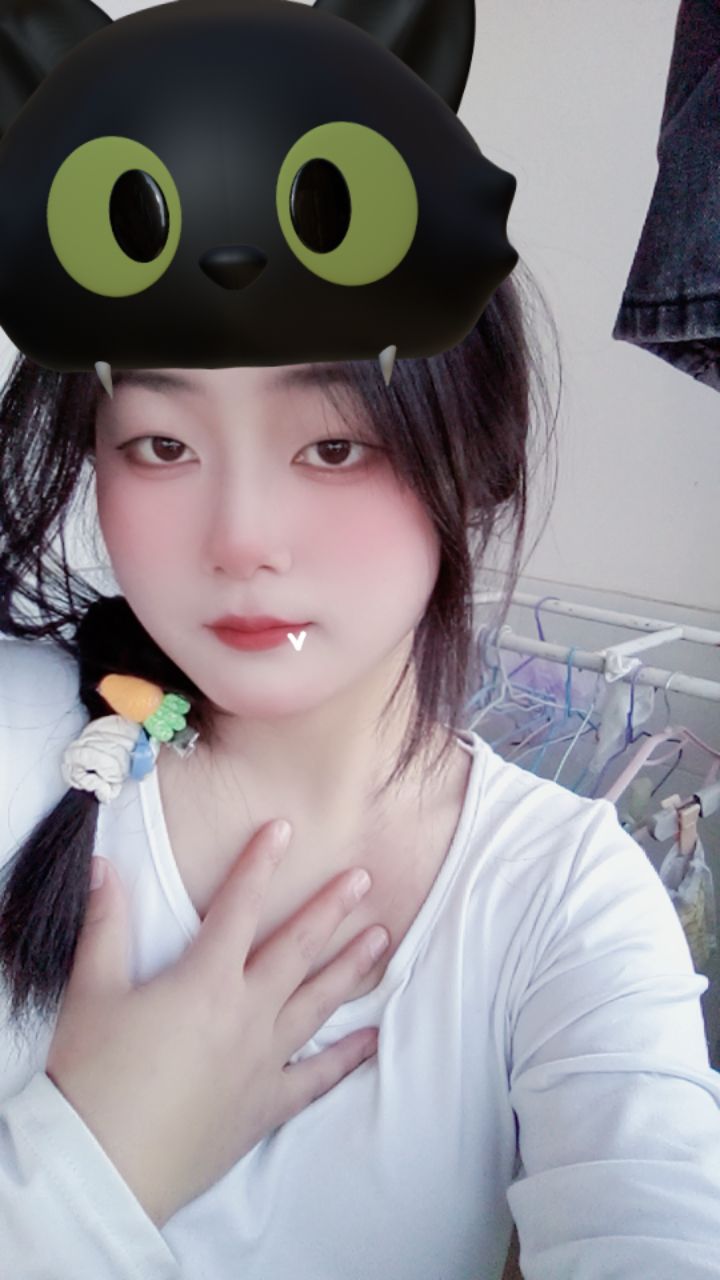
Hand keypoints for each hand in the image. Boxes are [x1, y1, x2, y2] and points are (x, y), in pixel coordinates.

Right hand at [45, 819, 387, 1227]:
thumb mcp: (91, 994)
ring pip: (318, 1003)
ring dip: (352, 968)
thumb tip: (104, 867)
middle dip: (331, 909)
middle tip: (365, 879)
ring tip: (382, 939)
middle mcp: (246, 1014)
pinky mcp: (266, 1105)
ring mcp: (263, 1061)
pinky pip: (317, 1077)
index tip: (282, 829)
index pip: (238, 907)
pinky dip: (347, 1057)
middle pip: (297, 950)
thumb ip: (104, 926)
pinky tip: (373, 1039)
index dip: (259, 864)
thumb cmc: (92, 1080)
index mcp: (205, 981)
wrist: (101, 1169)